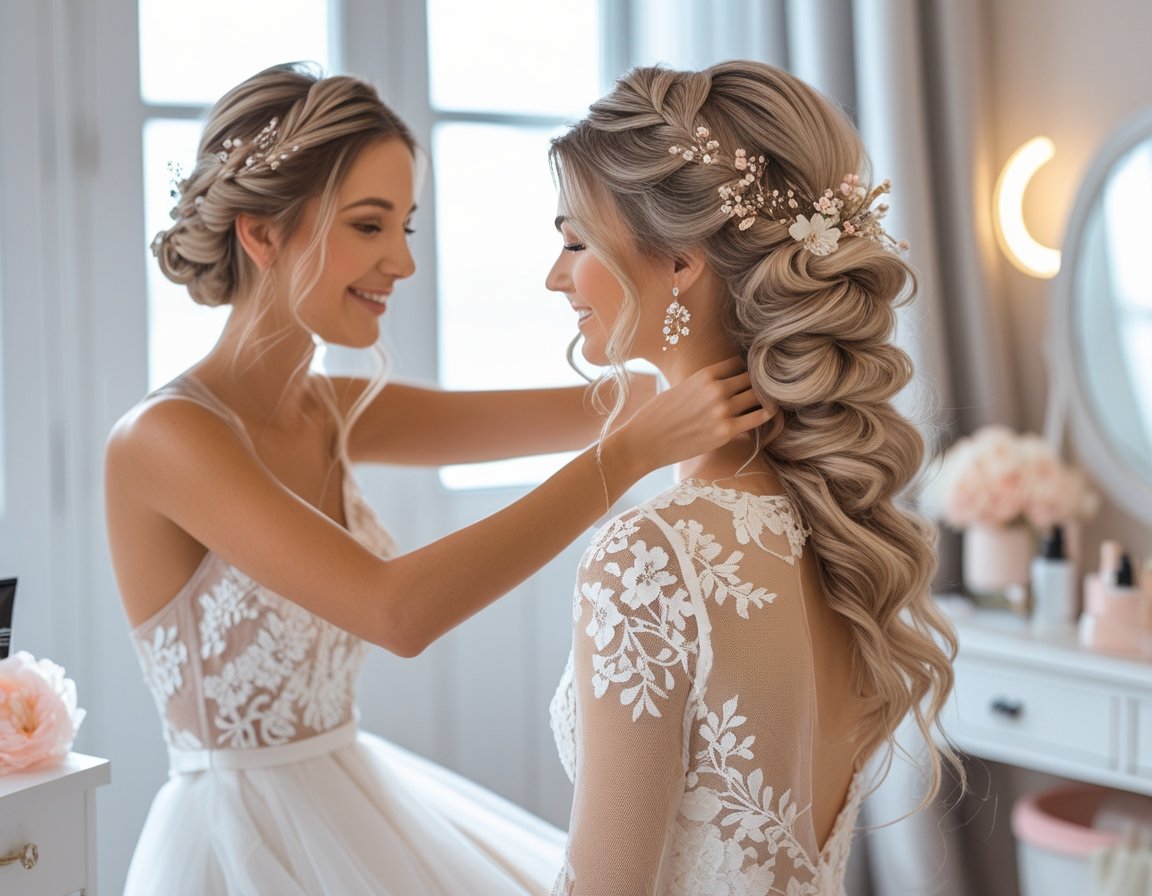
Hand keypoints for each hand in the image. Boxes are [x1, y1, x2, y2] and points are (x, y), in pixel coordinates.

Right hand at [603, 358, 773, 477]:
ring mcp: (723, 410)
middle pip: (754, 378)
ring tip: (768, 402)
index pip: (739, 362)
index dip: (747, 369)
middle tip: (766, 391)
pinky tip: (768, 415)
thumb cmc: (658, 415)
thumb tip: (718, 385)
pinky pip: (759, 417)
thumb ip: (703, 385)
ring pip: (760, 396)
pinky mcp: (726, 431)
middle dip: (760, 383)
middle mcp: (717, 389)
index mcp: (705, 374)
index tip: (750, 377)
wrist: (645, 441)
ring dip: (765, 398)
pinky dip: (767, 415)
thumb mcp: (680, 387)